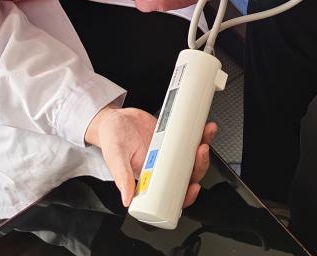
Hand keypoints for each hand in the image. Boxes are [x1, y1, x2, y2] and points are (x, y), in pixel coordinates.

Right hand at [85, 105, 217, 207]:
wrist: (114, 118)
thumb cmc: (111, 140)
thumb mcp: (114, 157)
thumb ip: (121, 176)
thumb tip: (126, 198)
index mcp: (149, 181)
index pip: (172, 196)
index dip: (186, 195)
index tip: (193, 187)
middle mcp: (162, 170)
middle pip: (188, 176)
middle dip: (200, 165)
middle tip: (201, 151)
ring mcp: (169, 154)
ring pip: (193, 158)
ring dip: (203, 148)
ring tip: (206, 134)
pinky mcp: (173, 138)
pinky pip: (190, 140)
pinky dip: (199, 135)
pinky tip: (203, 127)